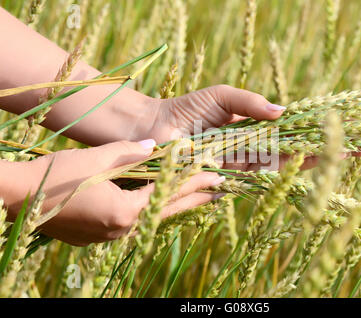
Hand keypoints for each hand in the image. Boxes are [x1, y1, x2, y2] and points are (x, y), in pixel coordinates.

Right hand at [1, 140, 224, 245]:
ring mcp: (111, 235)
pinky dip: (152, 209)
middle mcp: (123, 229)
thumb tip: (157, 146)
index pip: (170, 193)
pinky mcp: (99, 235)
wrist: (16, 199)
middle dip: (195, 198)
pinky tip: (158, 202)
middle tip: (220, 188)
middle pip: (168, 210)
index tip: (219, 175)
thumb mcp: (95, 159)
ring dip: (176, 204)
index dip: (195, 182)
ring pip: (153, 217)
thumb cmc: (55, 177)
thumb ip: (130, 153)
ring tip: (197, 194)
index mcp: (125, 211)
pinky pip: (136, 221)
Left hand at [141, 85, 360, 170]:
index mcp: (251, 131)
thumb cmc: (186, 107)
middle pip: (292, 153)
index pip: (290, 133)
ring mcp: (240, 166)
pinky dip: (279, 172)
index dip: (314, 132)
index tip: (341, 130)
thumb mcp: (223, 96)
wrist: (156, 127)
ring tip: (340, 158)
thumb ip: (250, 102)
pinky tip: (304, 167)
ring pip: (280, 166)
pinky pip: (256, 175)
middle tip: (356, 151)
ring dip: (309, 163)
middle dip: (322, 153)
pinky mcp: (226, 177)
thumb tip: (284, 112)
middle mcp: (250, 151)